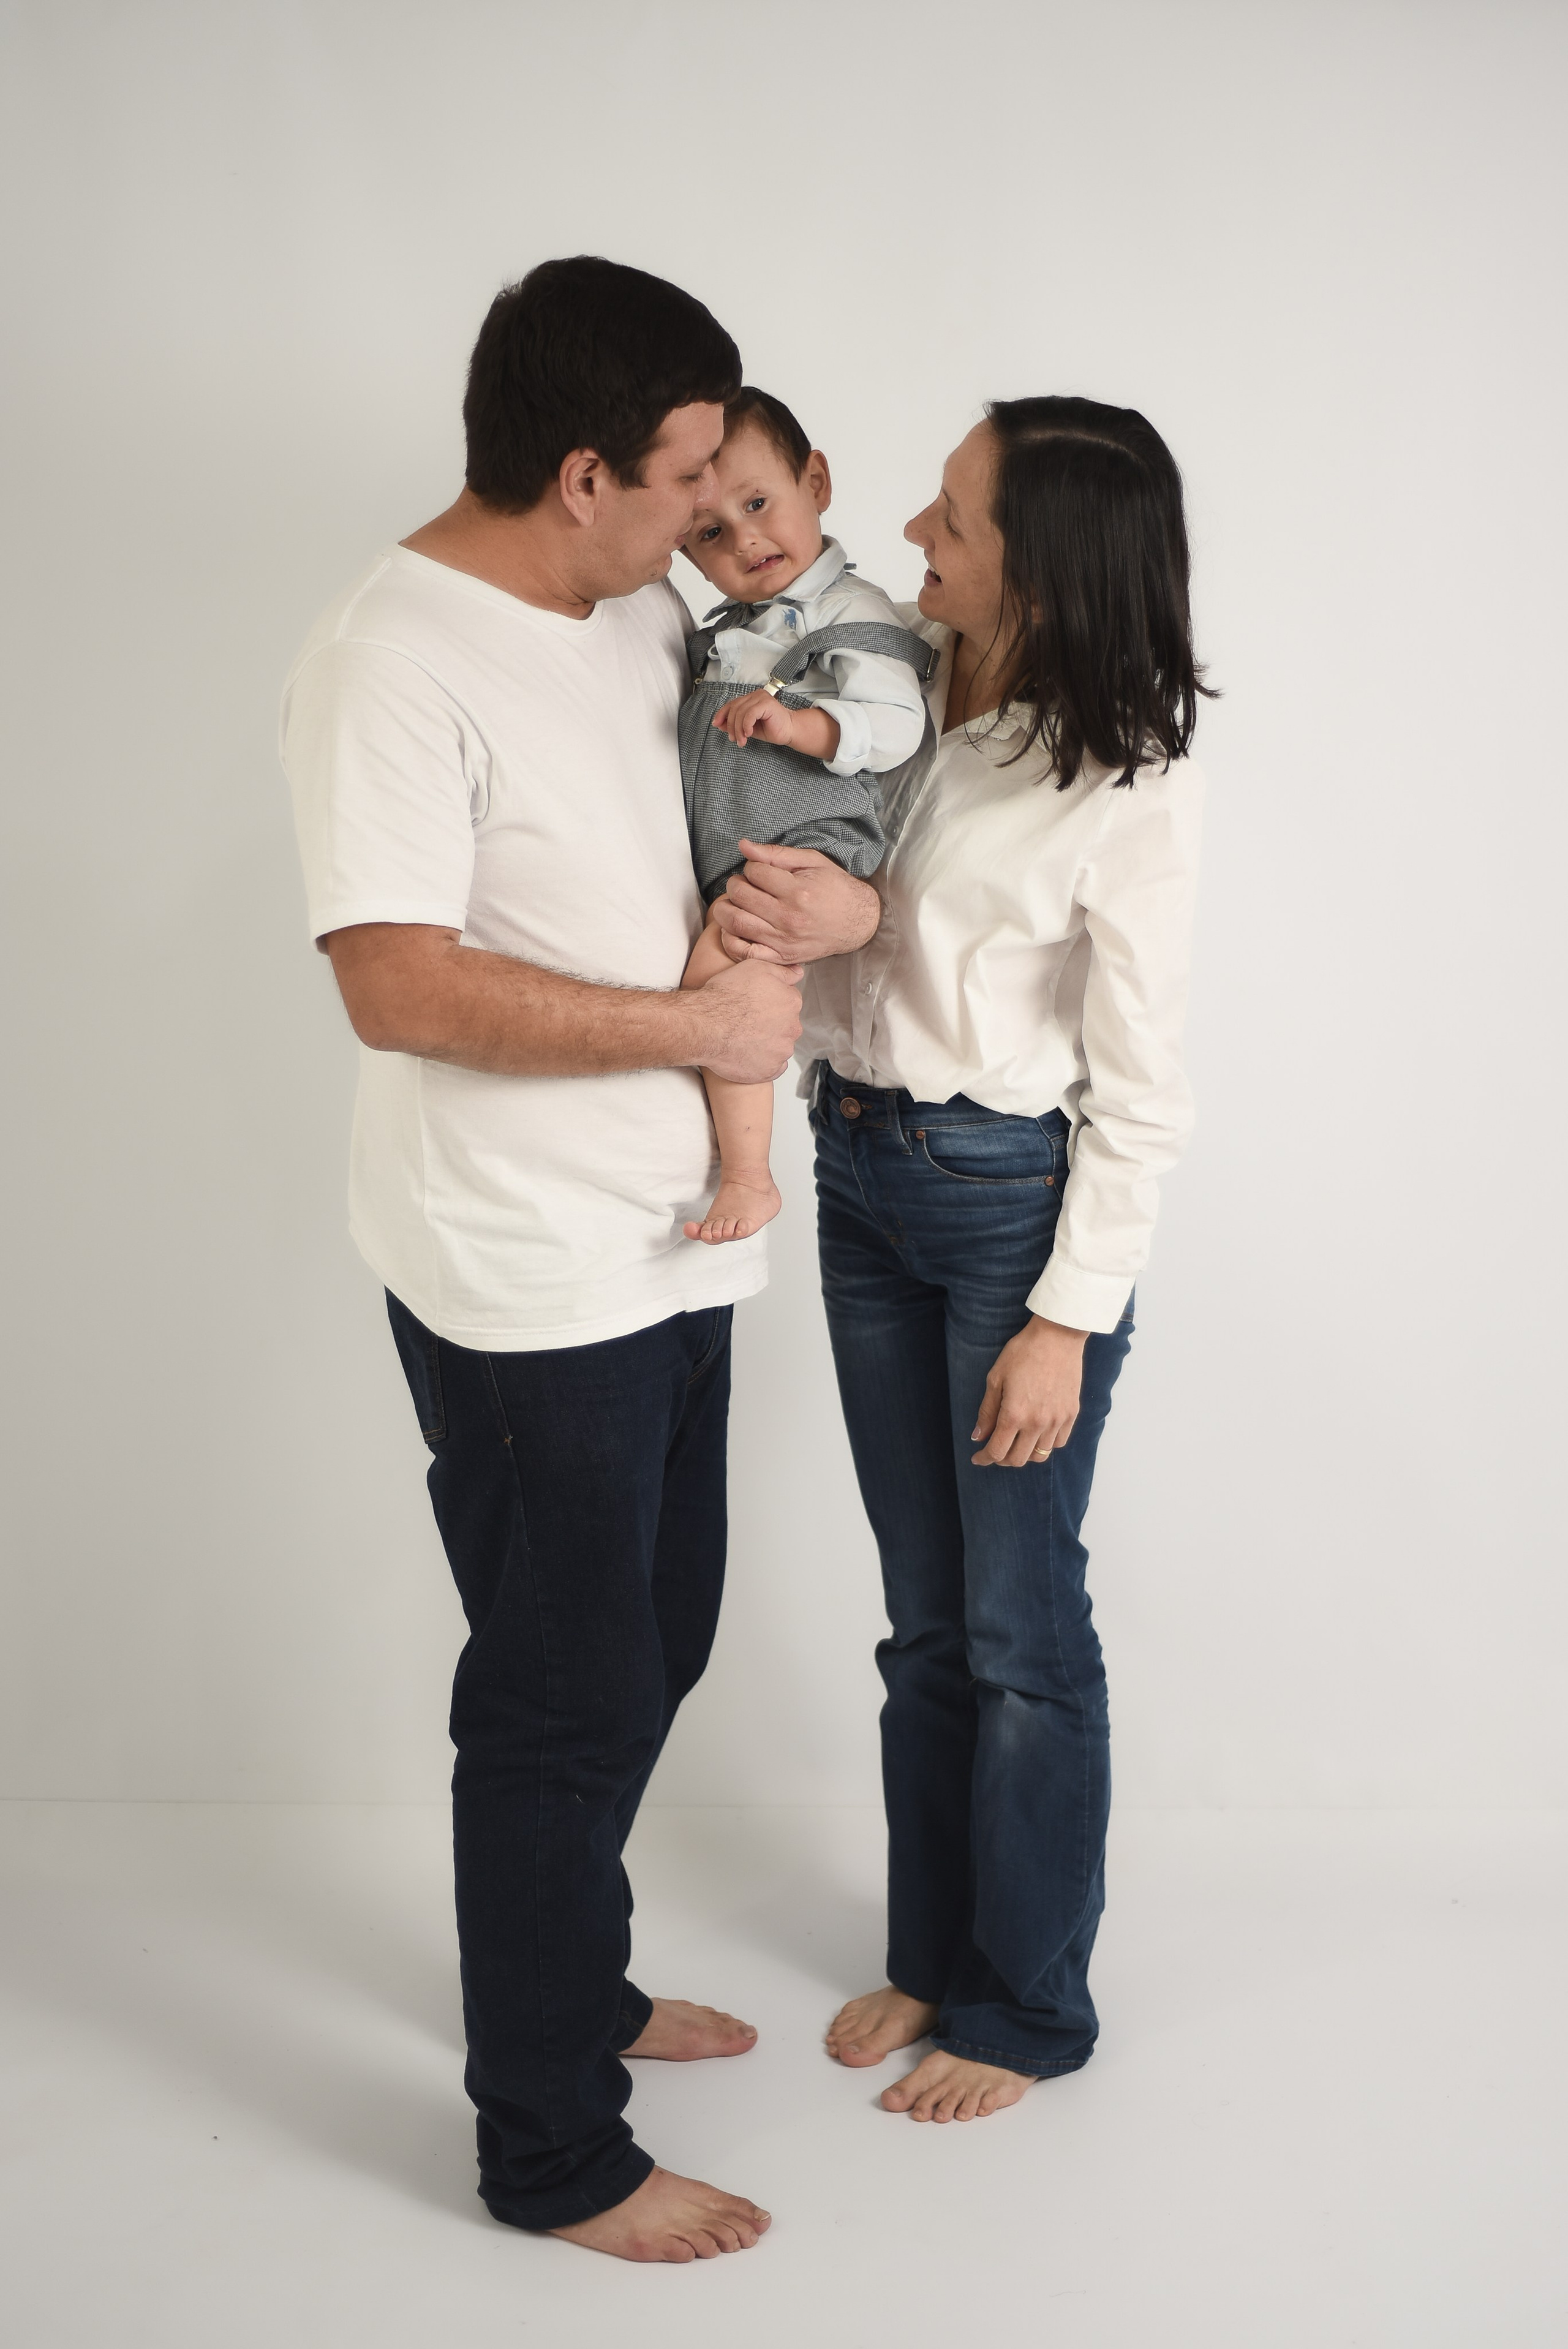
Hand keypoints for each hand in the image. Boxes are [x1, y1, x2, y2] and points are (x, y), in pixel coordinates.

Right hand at [688, 953, 802, 1083]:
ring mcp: (781, 1051)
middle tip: (747, 1021)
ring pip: (779, 1046)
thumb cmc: (725, 996)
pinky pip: (772, 1068)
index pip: (788, 1002)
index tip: (755, 1004)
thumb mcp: (755, 967)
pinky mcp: (769, 1071)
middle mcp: (792, 1028)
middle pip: (786, 1025)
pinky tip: (746, 1054)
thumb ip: (782, 972)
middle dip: (771, 1023)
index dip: (770, 1002)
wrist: (704, 1025)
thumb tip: (797, 974)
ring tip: (743, 1038)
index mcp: (791, 1002)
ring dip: (766, 1043)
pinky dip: (761, 1063)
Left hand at [711, 840, 880, 964]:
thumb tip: (743, 845)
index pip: (755, 872)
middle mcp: (789, 918)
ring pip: (736, 922)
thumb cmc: (835, 888)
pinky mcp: (782, 957)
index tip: (758, 870)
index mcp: (799, 891)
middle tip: (742, 883)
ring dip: (726, 908)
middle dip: (735, 884)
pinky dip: (731, 940)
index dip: (752, 867)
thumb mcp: (812, 862)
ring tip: (733, 902)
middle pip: (741, 895)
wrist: (857, 923)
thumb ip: (776, 853)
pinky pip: (744, 952)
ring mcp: (784, 941)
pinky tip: (734, 928)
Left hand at [712, 688, 790, 746]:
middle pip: (734, 708)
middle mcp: (755, 695)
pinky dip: (746, 725)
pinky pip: (749, 714)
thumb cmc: (772, 729)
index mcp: (751, 699)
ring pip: (740, 712)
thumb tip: (719, 724)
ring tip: (742, 740)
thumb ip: (734, 724)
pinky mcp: (766, 703)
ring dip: (738, 729)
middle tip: (734, 739)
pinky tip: (749, 733)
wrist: (789, 731)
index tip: (716, 724)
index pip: (731, 704)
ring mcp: (761, 698)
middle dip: (731, 726)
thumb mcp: (747, 728)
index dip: (722, 714)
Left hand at [970, 1315, 1088, 1466]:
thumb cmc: (1023, 1352)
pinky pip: (1058, 1443)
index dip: (984, 1459)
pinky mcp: (1071, 1414)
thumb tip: (978, 1436)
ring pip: (1039, 1455)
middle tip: (994, 1448)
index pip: (997, 1451)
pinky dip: (1044, 1444)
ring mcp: (1057, 1420)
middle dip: (1001, 1459)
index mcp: (1014, 1415)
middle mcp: (1037, 1423)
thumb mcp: (996, 1378)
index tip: (977, 1458)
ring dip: (1023, 1454)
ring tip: (1015, 1442)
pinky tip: (1036, 1434)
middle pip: (1017, 1459)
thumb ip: (987, 1411)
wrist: (1057, 1336)